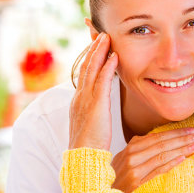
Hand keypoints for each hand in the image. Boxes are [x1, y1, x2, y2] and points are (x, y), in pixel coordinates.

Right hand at [69, 33, 118, 149]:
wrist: (83, 159)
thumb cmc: (90, 146)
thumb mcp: (92, 125)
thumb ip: (96, 113)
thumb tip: (102, 109)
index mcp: (79, 102)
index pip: (84, 75)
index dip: (90, 59)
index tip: (96, 46)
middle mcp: (79, 97)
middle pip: (85, 66)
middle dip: (93, 49)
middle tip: (100, 33)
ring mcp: (85, 99)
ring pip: (92, 69)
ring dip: (99, 51)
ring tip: (106, 37)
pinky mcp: (95, 104)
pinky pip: (102, 80)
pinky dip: (107, 66)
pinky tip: (114, 56)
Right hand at [111, 129, 193, 192]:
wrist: (101, 191)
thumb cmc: (116, 174)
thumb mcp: (127, 156)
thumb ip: (142, 147)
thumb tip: (161, 138)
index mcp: (132, 145)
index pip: (159, 136)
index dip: (177, 132)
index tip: (192, 129)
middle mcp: (133, 153)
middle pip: (163, 143)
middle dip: (183, 138)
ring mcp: (134, 166)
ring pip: (163, 155)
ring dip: (182, 149)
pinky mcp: (136, 179)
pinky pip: (158, 169)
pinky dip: (172, 163)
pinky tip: (184, 157)